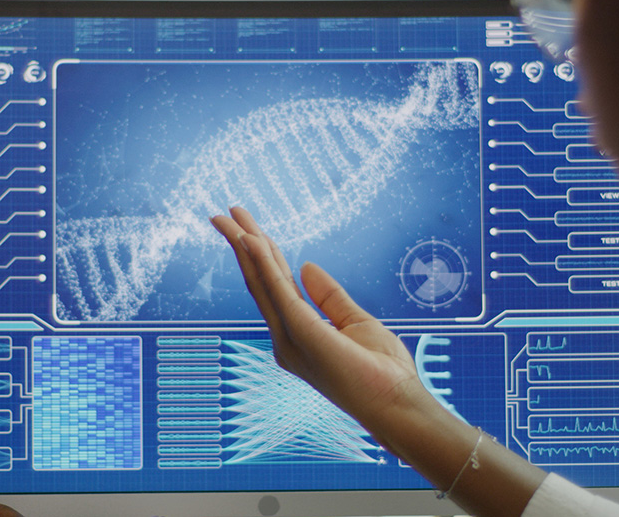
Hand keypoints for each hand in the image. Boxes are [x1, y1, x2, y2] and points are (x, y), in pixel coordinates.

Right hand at [210, 206, 429, 432]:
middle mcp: (286, 337)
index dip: (260, 253)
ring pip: (261, 281)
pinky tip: (252, 240)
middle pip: (259, 281)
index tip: (248, 227)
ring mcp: (290, 337)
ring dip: (244, 246)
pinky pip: (278, 290)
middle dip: (240, 244)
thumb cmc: (382, 372)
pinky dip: (262, 263)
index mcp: (298, 334)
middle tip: (221, 214)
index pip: (274, 285)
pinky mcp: (303, 333)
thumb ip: (329, 296)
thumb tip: (306, 266)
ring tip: (227, 217)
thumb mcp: (356, 321)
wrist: (397, 404)